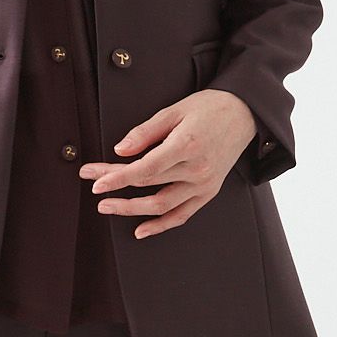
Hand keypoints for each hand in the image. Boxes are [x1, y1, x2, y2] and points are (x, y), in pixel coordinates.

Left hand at [78, 89, 256, 238]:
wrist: (243, 114)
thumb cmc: (209, 108)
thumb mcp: (173, 111)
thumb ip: (145, 132)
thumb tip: (120, 150)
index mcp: (186, 146)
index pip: (145, 169)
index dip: (117, 178)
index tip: (95, 181)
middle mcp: (196, 169)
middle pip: (148, 185)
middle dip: (116, 187)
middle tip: (94, 184)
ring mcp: (204, 184)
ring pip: (163, 206)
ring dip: (132, 210)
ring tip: (108, 207)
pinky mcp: (208, 192)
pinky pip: (182, 215)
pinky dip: (161, 225)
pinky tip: (141, 229)